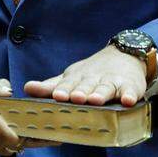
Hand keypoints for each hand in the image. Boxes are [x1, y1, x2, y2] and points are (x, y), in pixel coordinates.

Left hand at [24, 45, 146, 106]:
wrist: (124, 56)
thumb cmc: (91, 74)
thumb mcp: (70, 78)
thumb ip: (50, 86)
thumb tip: (26, 88)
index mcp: (77, 78)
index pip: (68, 85)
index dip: (62, 90)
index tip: (57, 96)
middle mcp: (93, 79)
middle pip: (86, 86)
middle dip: (80, 92)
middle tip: (74, 98)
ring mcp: (112, 82)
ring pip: (106, 88)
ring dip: (101, 93)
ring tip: (96, 100)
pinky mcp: (130, 86)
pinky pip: (131, 91)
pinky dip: (130, 95)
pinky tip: (129, 101)